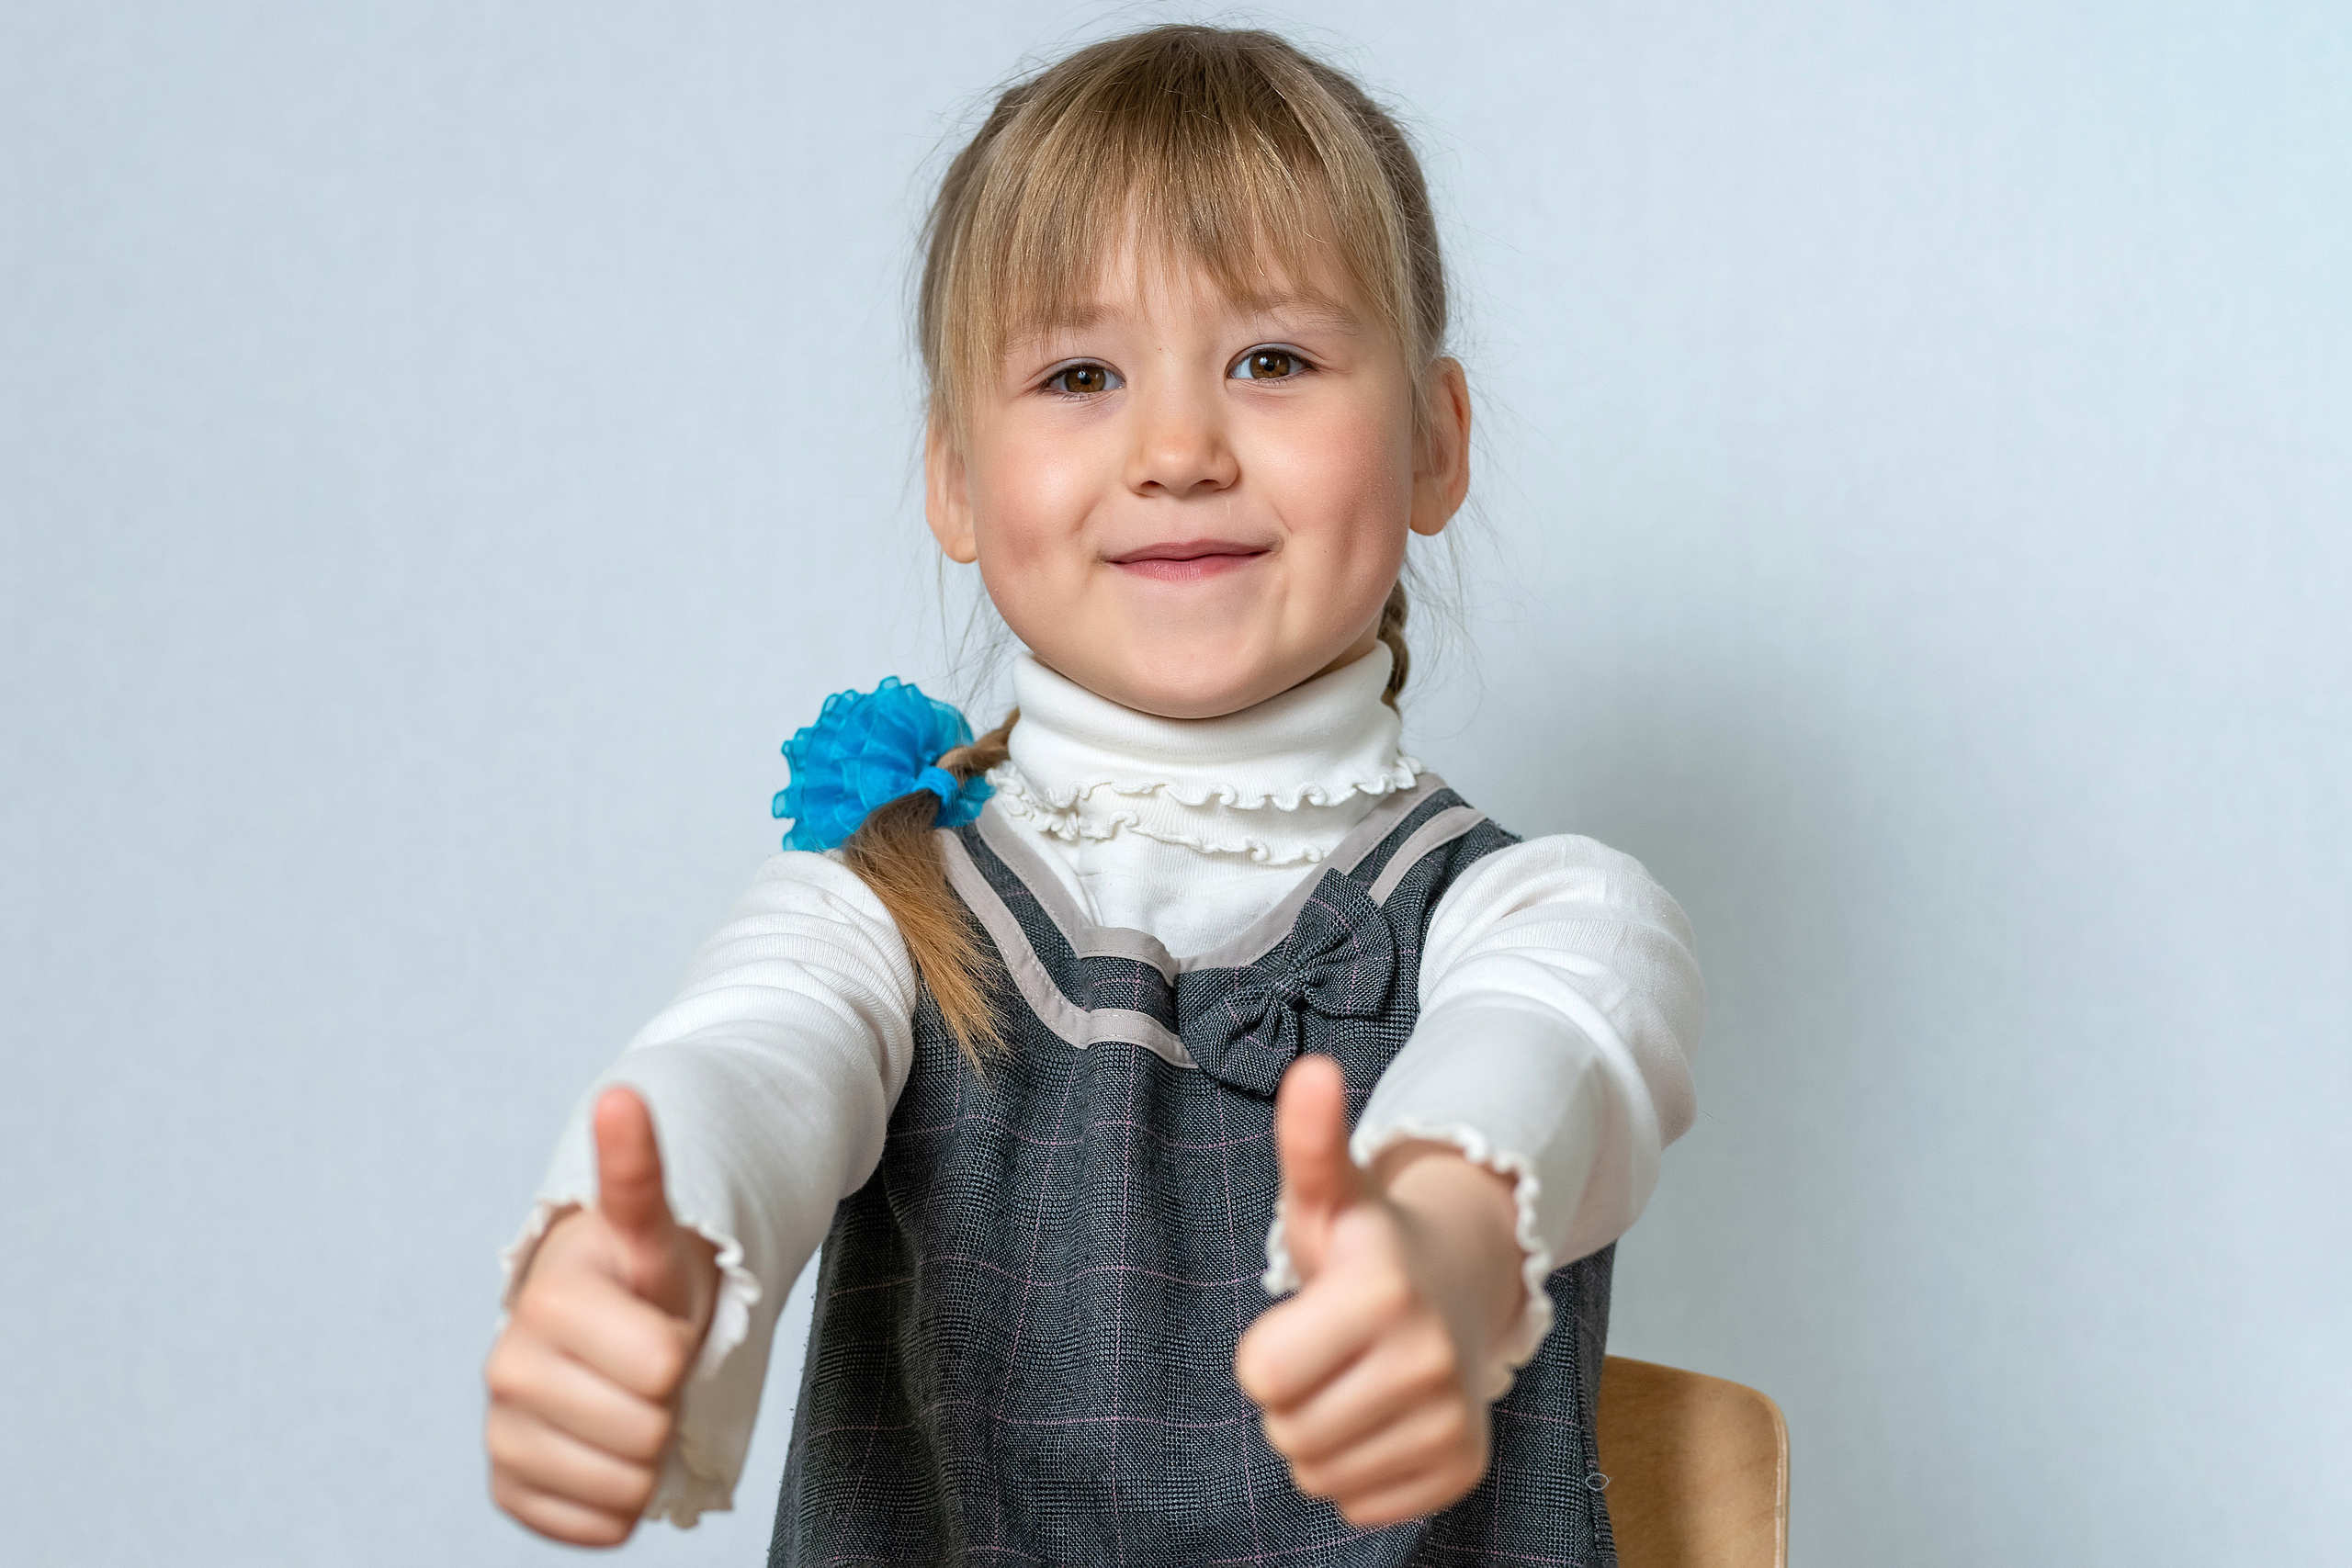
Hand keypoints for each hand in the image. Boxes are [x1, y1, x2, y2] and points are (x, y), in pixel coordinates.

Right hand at [485, 1087, 720, 1545]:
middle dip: (666, 1401)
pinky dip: (620, 1503)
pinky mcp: (508, 1487)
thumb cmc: (639, 1282)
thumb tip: (622, 1095)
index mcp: (549, 1301)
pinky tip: (605, 1451)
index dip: (681, 1348)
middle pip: (648, 1429)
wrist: (603, 1333)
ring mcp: (501, 1430)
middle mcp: (507, 1365)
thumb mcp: (652, 1232)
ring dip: (648, 1453)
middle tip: (647, 1367)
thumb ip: (638, 1172)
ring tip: (628, 1401)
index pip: (664, 1365)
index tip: (658, 1321)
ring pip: (626, 1485)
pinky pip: (598, 1526)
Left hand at [1234, 1055, 1525, 1526]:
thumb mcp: (1327, 1192)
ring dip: (1321, 1435)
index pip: (1261, 1375)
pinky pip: (1362, 1505)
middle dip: (1292, 1394)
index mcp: (1382, 1290)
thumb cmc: (1367, 1243)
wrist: (1457, 1284)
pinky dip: (1360, 1472)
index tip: (1305, 1315)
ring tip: (1354, 1379)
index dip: (1266, 1349)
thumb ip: (1307, 1139)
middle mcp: (1429, 1359)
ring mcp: (1452, 1418)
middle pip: (1287, 1430)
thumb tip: (1310, 1071)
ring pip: (1320, 1474)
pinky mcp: (1463, 1467)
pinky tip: (1382, 1417)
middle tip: (1330, 1349)